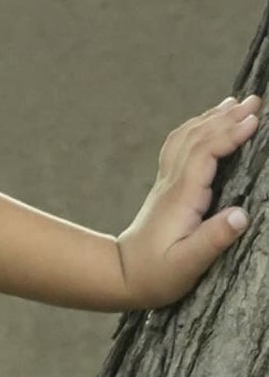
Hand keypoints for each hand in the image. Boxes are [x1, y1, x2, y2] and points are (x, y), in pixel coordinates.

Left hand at [115, 88, 259, 307]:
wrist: (120, 276)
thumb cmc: (155, 275)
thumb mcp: (187, 265)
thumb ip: (213, 240)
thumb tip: (242, 214)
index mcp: (181, 197)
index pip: (205, 154)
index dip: (228, 134)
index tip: (254, 120)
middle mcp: (172, 183)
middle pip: (197, 138)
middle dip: (226, 117)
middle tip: (256, 100)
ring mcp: (167, 183)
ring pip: (186, 138)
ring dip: (211, 118)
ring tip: (235, 103)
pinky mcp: (166, 188)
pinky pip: (180, 148)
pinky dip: (196, 130)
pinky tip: (206, 124)